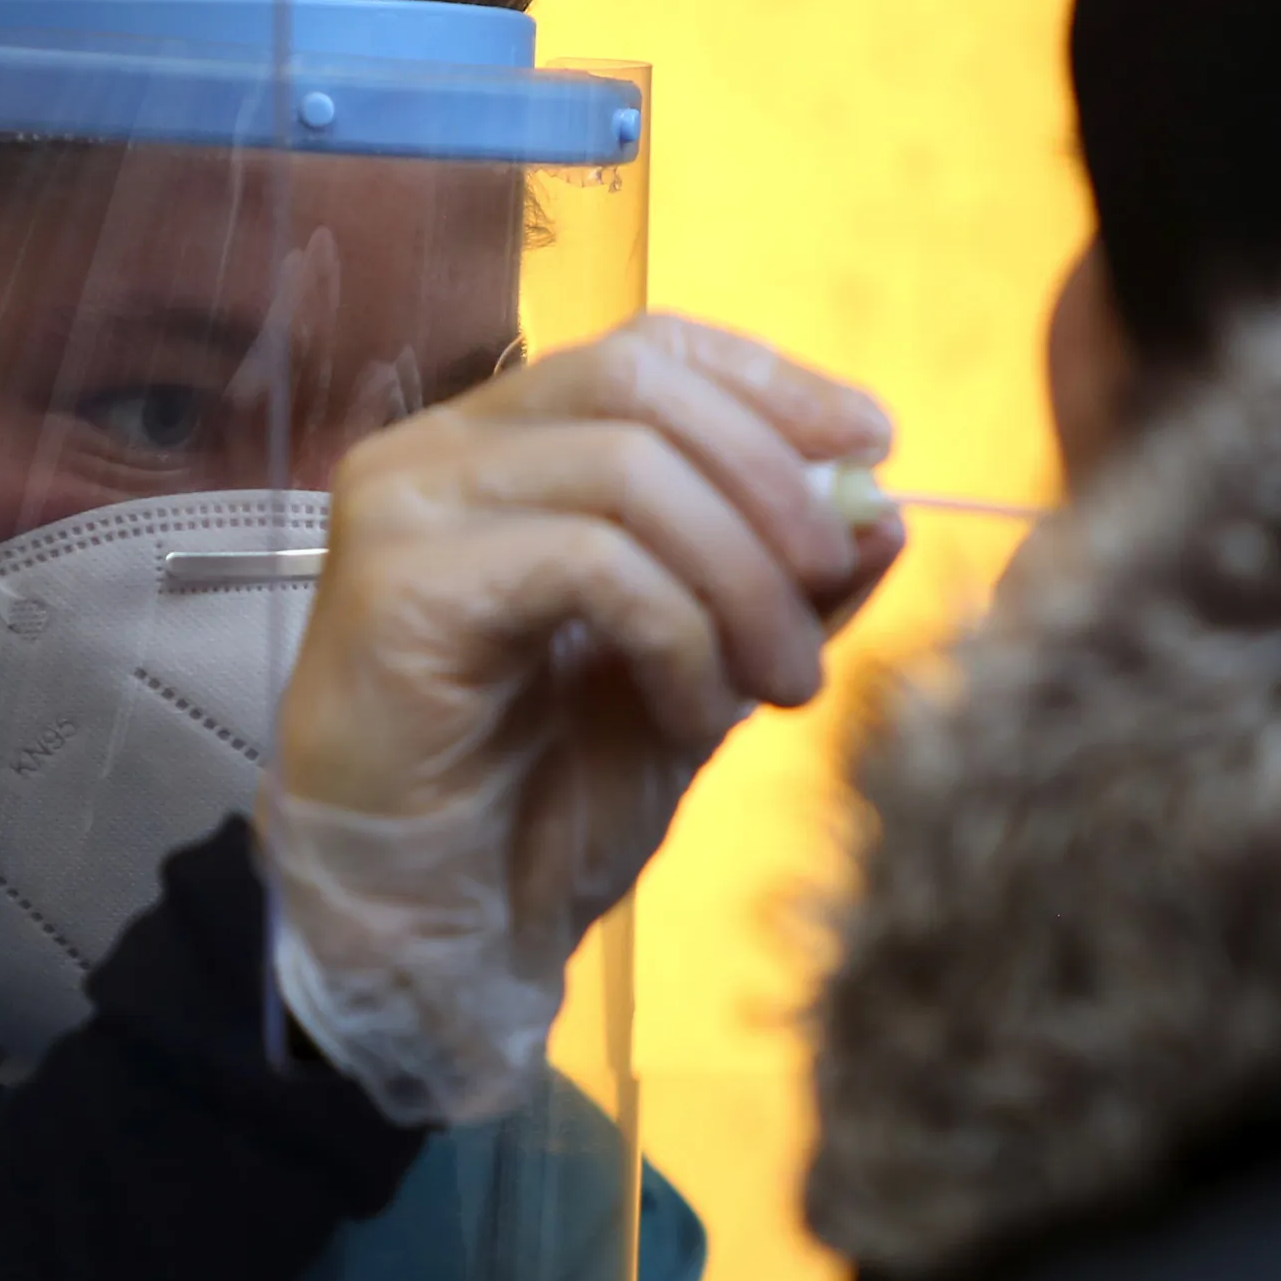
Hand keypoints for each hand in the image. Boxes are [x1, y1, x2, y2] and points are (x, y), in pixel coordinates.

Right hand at [260, 315, 904, 1120]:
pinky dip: (678, 635)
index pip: (647, 349)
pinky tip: (696, 718)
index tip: (873, 445)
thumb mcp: (708, 675)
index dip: (768, 382)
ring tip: (780, 684)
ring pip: (626, 470)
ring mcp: (405, 510)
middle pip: (638, 384)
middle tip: (831, 586)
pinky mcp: (398, 587)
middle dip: (770, 479)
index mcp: (503, 452)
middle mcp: (437, 454)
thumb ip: (784, 588)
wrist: (440, 931)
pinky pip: (589, 561)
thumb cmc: (548, 801)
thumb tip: (882, 509)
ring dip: (739, 578)